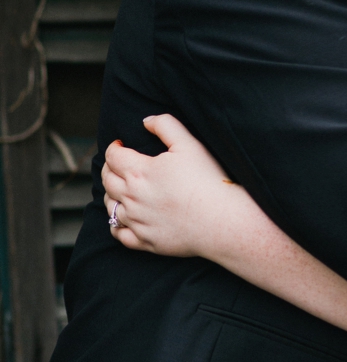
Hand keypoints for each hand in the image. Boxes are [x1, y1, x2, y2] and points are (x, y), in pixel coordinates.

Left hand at [102, 115, 244, 258]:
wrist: (223, 220)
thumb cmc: (209, 181)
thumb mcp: (190, 144)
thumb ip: (166, 126)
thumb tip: (146, 121)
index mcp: (138, 171)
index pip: (112, 156)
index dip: (114, 147)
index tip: (121, 145)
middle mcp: (131, 196)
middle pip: (107, 180)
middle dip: (110, 168)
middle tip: (121, 164)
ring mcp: (136, 221)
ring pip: (109, 205)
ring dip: (112, 194)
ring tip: (123, 189)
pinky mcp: (144, 240)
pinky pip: (118, 233)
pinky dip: (116, 225)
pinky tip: (125, 219)